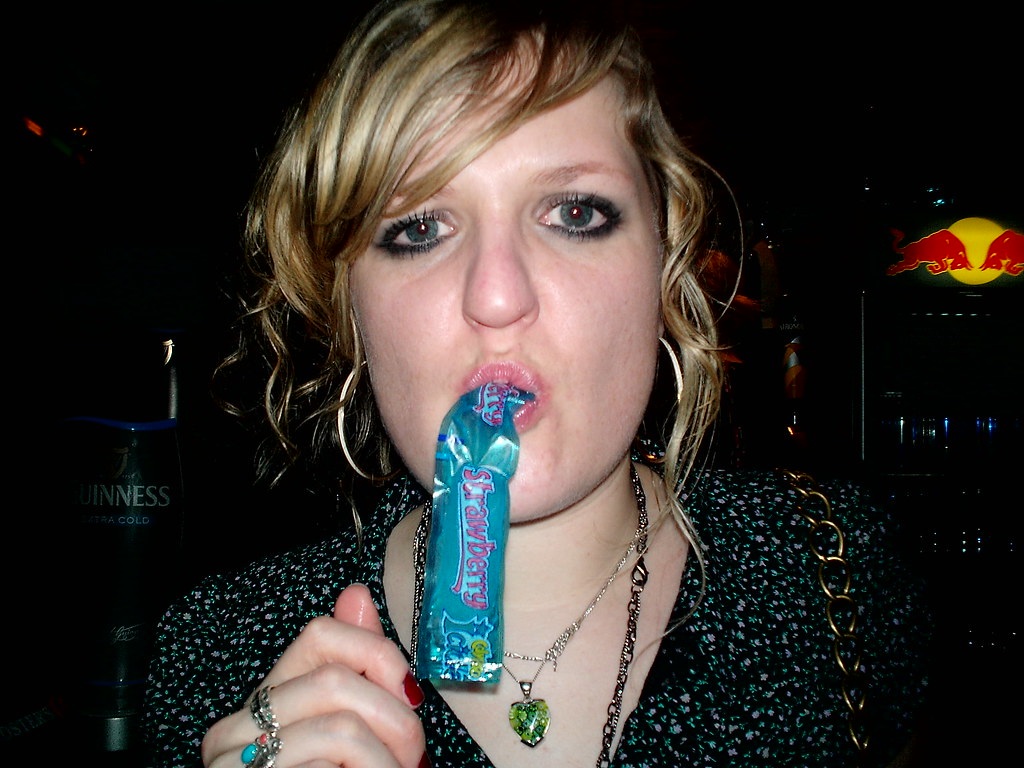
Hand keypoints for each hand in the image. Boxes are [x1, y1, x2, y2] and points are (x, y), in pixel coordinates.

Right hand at [201, 584, 426, 767]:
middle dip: (395, 720)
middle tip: (412, 759)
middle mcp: (234, 731)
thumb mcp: (346, 734)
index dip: (376, 649)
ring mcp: (235, 767)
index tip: (407, 688)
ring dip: (388, 759)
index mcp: (263, 705)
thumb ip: (354, 669)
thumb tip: (357, 591)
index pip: (319, 633)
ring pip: (340, 725)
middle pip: (338, 681)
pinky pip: (332, 762)